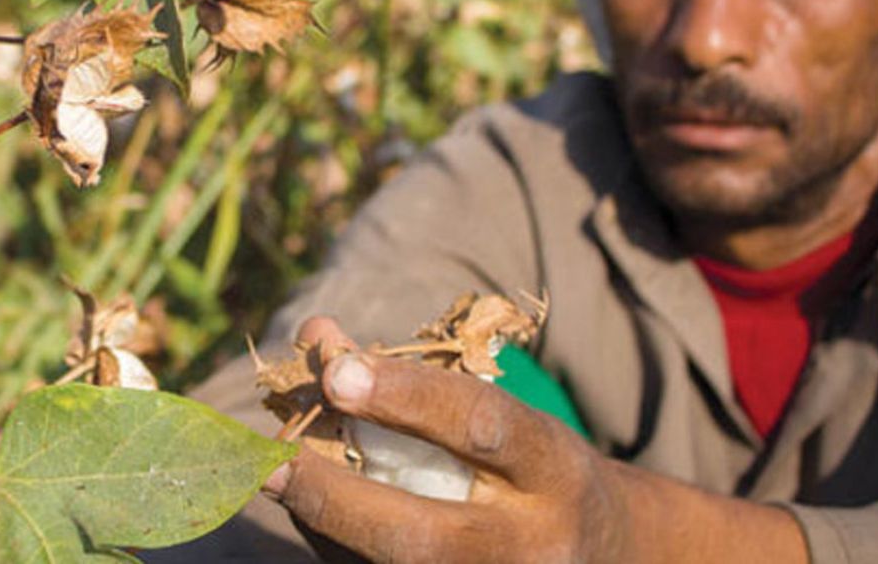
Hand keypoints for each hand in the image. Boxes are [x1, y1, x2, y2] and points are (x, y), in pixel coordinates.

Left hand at [262, 317, 804, 563]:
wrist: (609, 555)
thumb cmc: (534, 468)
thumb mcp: (500, 412)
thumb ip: (409, 376)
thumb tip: (316, 335)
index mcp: (552, 470)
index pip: (480, 426)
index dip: (406, 397)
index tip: (337, 371)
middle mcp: (532, 544)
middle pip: (419, 535)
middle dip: (335, 495)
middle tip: (271, 457)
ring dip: (317, 525)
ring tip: (267, 477)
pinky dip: (332, 548)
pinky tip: (306, 513)